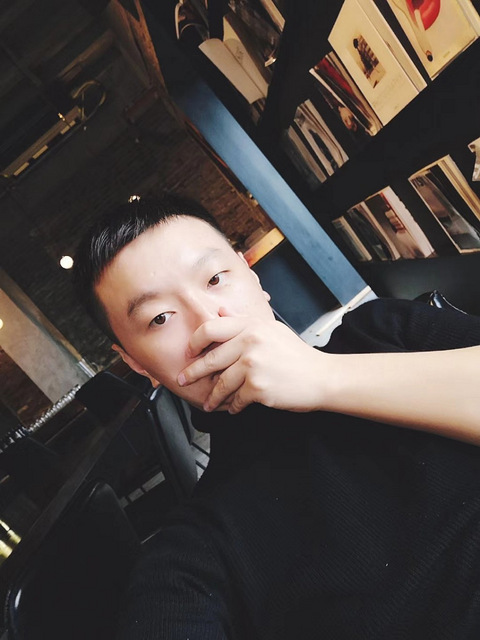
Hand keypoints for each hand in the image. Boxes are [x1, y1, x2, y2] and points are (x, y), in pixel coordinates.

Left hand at [178, 314, 330, 413]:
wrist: (321, 377)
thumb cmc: (297, 355)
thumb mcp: (271, 330)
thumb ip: (242, 320)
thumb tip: (219, 310)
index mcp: (251, 326)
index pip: (210, 328)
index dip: (195, 342)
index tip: (189, 352)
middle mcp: (250, 342)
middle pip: (211, 359)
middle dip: (193, 373)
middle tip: (183, 379)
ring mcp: (253, 365)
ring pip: (221, 383)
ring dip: (213, 397)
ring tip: (210, 403)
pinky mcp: (257, 387)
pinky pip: (236, 399)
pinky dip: (233, 406)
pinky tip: (232, 408)